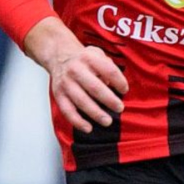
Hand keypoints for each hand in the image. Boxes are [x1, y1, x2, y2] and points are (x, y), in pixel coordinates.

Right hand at [25, 18, 127, 133]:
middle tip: (120, 108)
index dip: (119, 81)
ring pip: (81, 101)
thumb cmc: (84, 60)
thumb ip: (108, 66)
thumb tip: (114, 85)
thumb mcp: (98, 55)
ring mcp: (66, 83)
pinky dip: (77, 121)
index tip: (124, 90)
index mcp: (89, 58)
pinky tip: (88, 128)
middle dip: (109, 100)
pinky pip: (67, 110)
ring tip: (108, 121)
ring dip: (96, 113)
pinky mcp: (58, 95)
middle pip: (95, 87)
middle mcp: (76, 70)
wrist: (59, 57)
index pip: (109, 70)